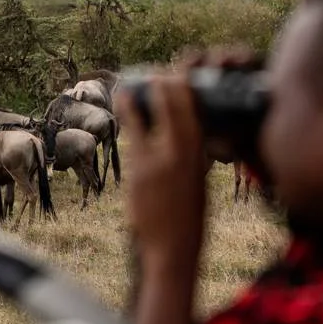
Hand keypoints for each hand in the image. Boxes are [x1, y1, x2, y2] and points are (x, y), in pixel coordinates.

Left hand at [116, 69, 205, 251]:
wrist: (170, 248)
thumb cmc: (190, 217)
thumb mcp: (199, 183)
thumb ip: (193, 159)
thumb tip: (188, 139)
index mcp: (197, 156)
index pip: (190, 111)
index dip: (181, 88)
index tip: (176, 75)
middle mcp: (176, 155)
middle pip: (168, 108)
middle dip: (160, 87)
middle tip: (154, 75)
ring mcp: (152, 163)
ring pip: (140, 122)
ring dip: (133, 103)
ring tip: (126, 88)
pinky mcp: (134, 174)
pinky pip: (130, 142)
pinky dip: (128, 126)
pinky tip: (122, 115)